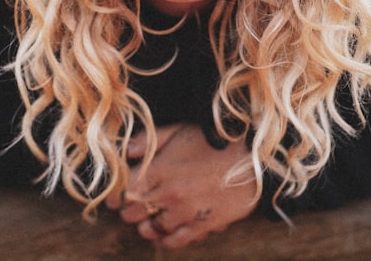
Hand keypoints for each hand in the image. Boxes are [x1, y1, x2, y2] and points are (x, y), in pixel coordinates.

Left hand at [106, 123, 258, 249]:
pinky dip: (166, 240)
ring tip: (147, 221)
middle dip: (129, 210)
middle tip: (132, 207)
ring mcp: (186, 211)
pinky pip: (176, 241)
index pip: (125, 189)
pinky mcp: (203, 224)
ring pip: (153, 228)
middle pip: (134, 211)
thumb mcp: (181, 130)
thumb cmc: (216, 140)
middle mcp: (169, 193)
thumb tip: (127, 152)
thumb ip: (150, 139)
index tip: (115, 196)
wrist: (255, 158)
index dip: (116, 194)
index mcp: (161, 168)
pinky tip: (164, 235)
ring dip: (147, 225)